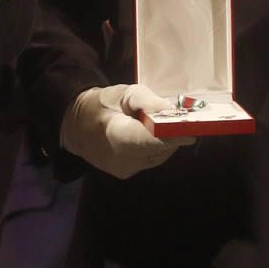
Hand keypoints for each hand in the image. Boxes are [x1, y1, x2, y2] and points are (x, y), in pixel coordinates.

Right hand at [60, 85, 194, 179]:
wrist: (76, 127)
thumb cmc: (102, 105)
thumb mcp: (124, 93)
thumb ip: (148, 101)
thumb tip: (173, 112)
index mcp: (116, 135)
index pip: (149, 140)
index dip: (172, 136)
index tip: (192, 132)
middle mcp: (120, 159)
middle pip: (159, 148)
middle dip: (173, 135)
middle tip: (180, 121)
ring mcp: (124, 170)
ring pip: (159, 156)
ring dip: (166, 141)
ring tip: (160, 126)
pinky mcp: (126, 174)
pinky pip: (152, 160)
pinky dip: (157, 148)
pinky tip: (150, 136)